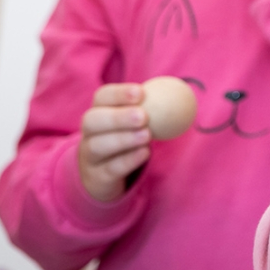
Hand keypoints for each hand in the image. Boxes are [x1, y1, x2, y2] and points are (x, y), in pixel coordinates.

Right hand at [78, 83, 151, 201]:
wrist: (103, 176)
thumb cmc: (125, 139)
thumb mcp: (135, 122)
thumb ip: (150, 108)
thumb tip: (181, 93)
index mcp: (98, 112)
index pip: (101, 97)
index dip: (119, 93)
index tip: (141, 92)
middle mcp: (88, 133)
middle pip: (92, 120)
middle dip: (117, 117)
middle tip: (143, 116)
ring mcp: (89, 156)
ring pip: (97, 146)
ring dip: (123, 139)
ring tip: (146, 135)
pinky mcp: (97, 177)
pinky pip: (110, 168)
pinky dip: (128, 160)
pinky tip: (145, 152)